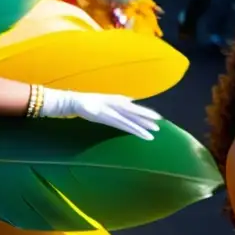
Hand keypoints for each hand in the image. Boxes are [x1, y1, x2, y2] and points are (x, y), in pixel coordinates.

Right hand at [42, 89, 160, 140]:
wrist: (74, 101)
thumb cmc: (87, 102)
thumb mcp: (103, 101)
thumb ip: (114, 102)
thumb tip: (126, 101)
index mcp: (115, 100)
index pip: (132, 107)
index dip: (144, 112)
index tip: (156, 116)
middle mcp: (116, 104)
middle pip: (134, 112)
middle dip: (146, 118)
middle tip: (160, 123)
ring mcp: (112, 111)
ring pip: (131, 120)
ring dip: (142, 126)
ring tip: (154, 132)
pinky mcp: (108, 118)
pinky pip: (124, 125)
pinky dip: (134, 130)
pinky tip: (141, 134)